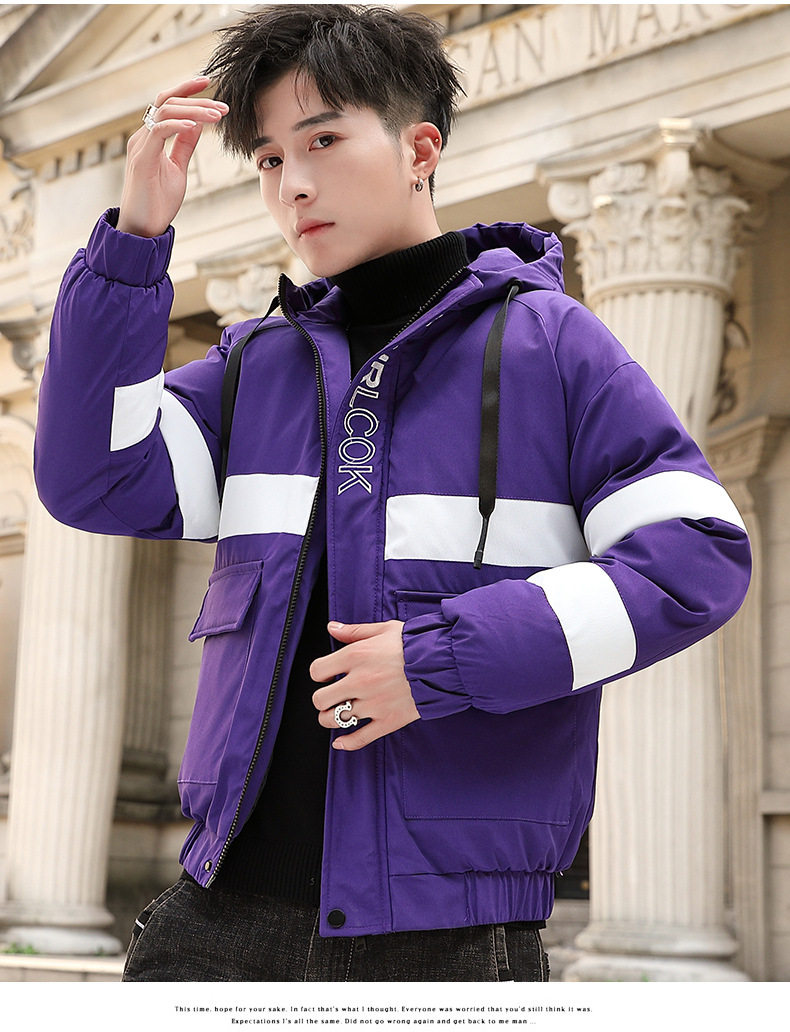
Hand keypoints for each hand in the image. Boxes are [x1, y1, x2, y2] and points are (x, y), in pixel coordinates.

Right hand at [117, 77, 227, 237]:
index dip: (187, 90)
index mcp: (151, 138)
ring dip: (194, 110)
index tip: (209, 83)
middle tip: (223, 107)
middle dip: (197, 100)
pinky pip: (159, 131)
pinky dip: (178, 124)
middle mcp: (143, 137)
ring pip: (165, 111)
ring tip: (217, 115)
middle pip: (167, 102)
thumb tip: (197, 123)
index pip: (167, 103)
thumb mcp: (178, 168)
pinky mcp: (141, 160)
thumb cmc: (158, 202)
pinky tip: (196, 125)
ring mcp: (140, 146)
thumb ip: (185, 145)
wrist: (142, 229)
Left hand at [311, 621, 419, 751]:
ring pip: (335, 720)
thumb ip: (354, 631)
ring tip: (337, 713)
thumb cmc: (414, 643)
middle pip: (320, 699)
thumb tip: (332, 628)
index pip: (317, 671)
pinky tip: (340, 742)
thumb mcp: (383, 629)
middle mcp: (360, 681)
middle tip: (330, 696)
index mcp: (356, 656)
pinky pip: (360, 738)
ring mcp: (373, 704)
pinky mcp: (388, 720)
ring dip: (331, 718)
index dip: (320, 673)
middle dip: (322, 699)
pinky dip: (346, 743)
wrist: (444, 662)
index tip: (327, 674)